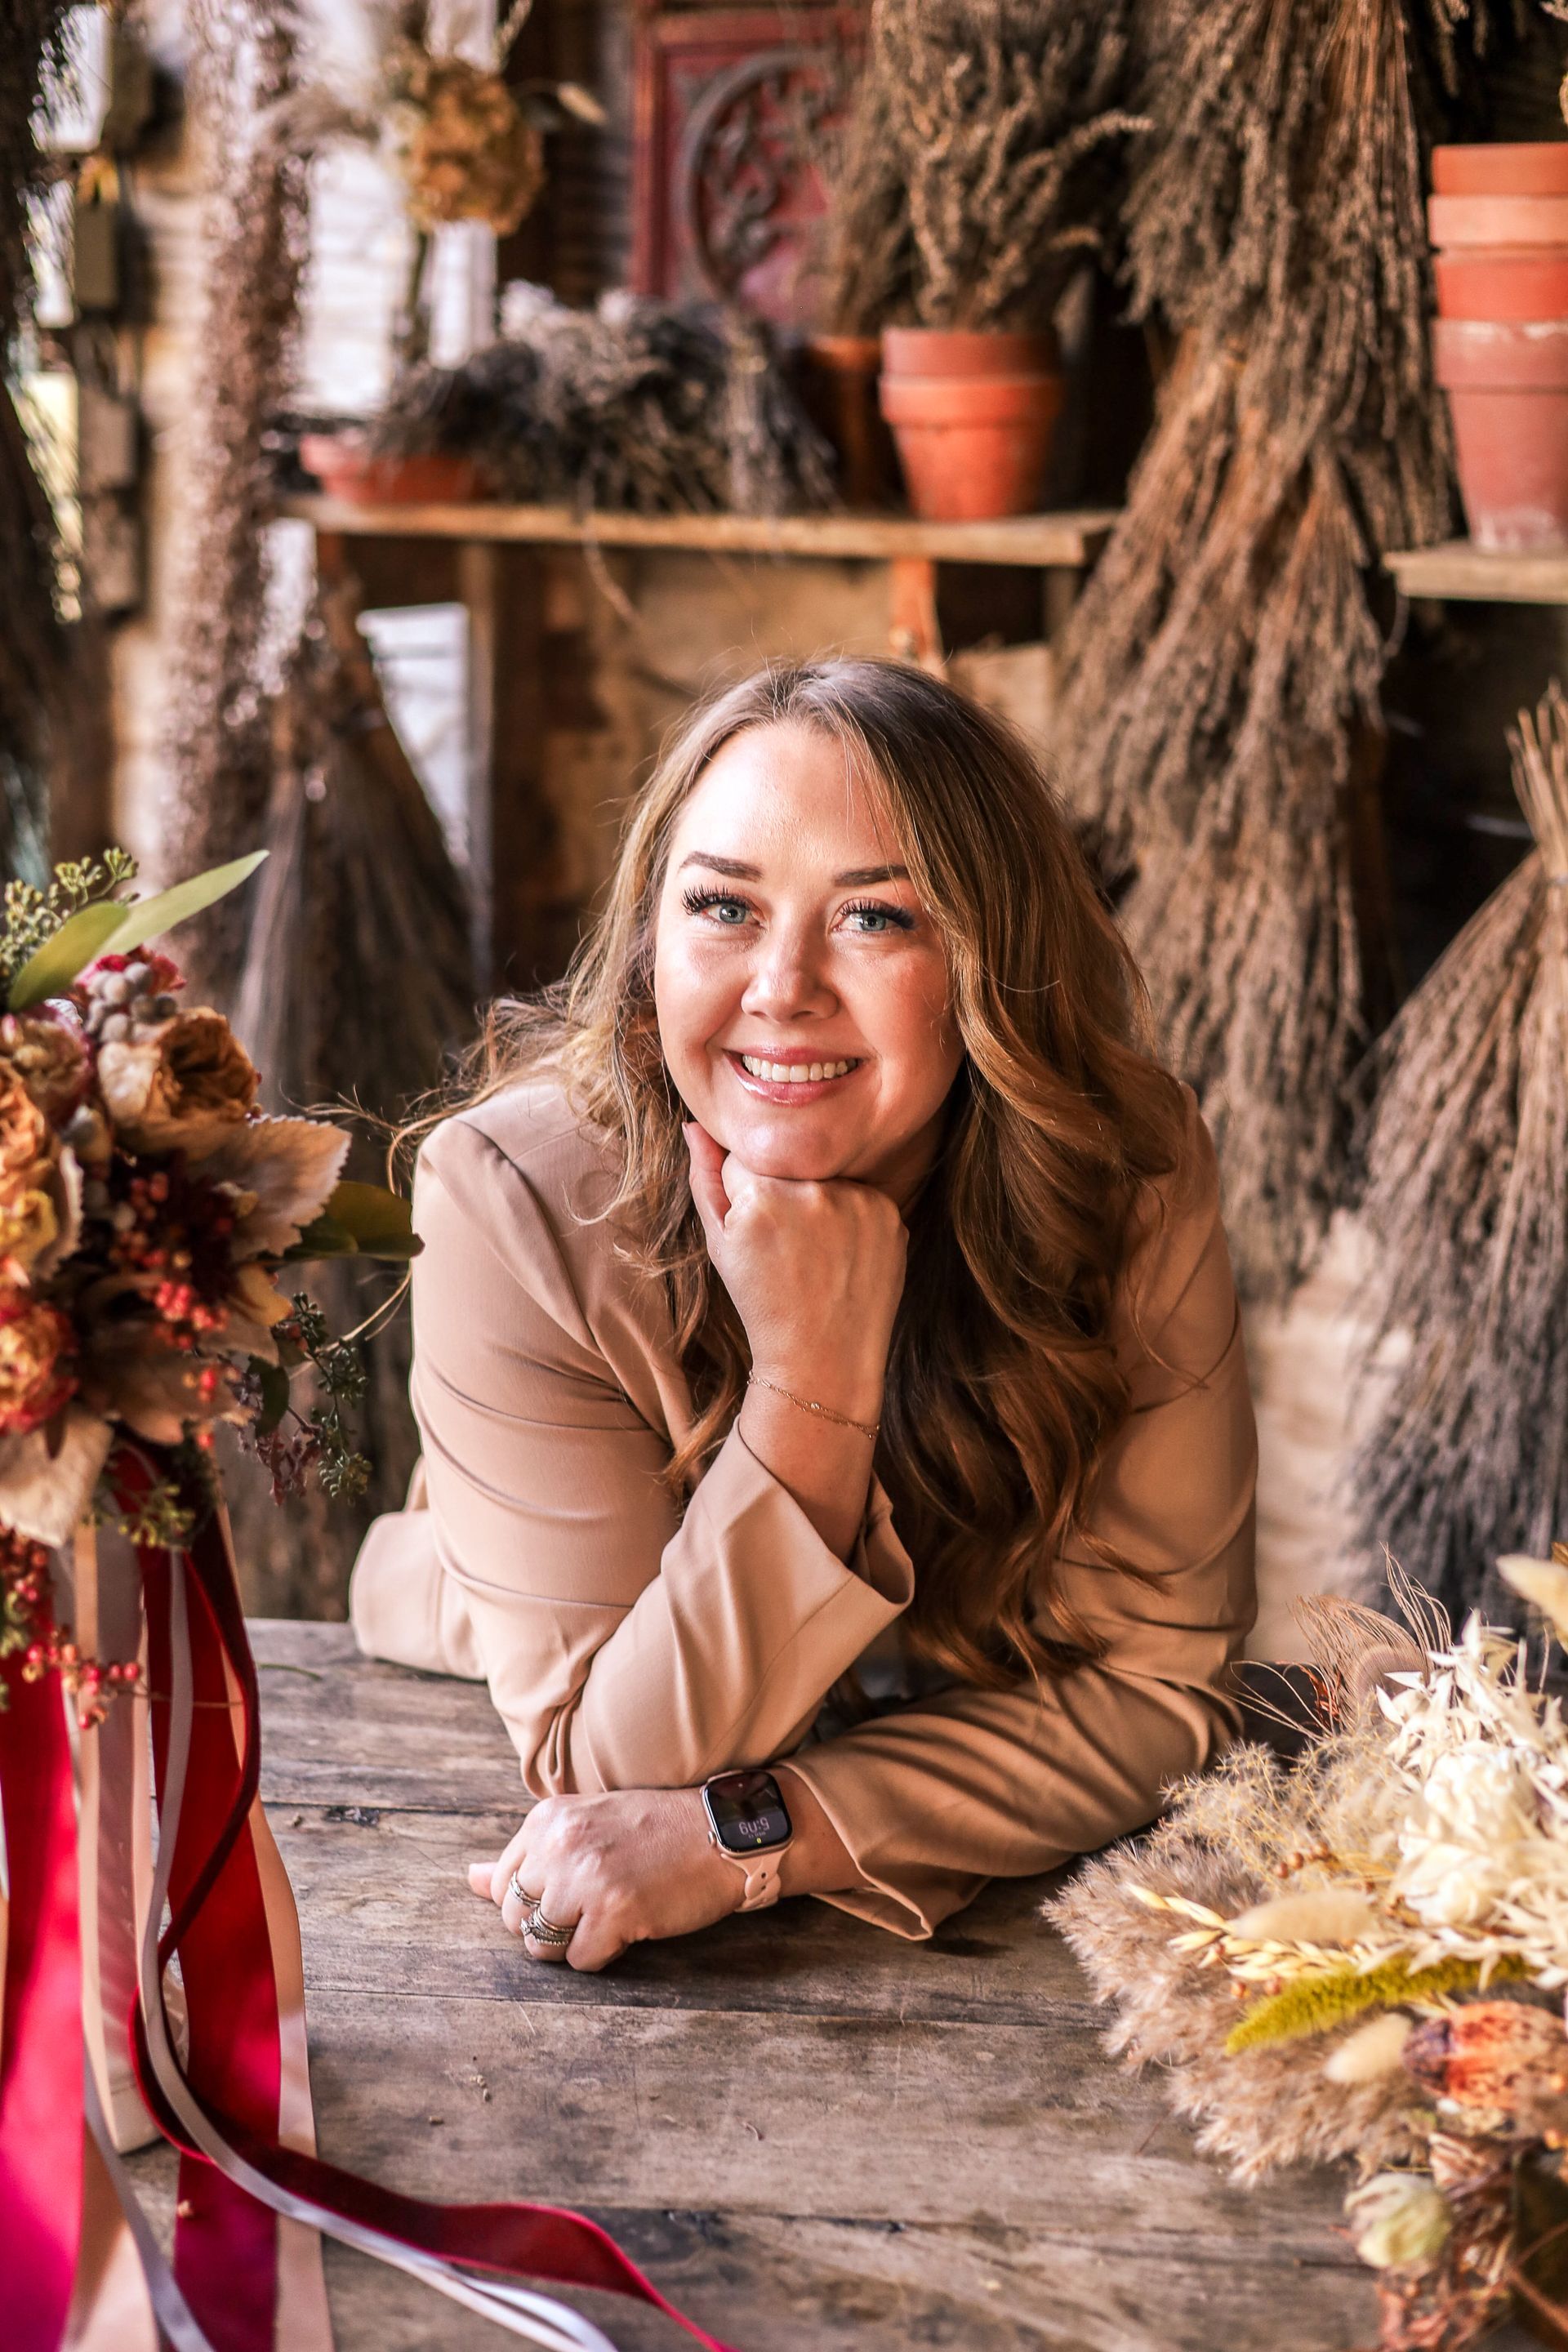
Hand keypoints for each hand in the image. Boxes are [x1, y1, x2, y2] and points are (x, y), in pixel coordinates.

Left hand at [467, 1787, 740, 1971]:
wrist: (722, 1833)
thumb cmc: (655, 1831)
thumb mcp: (584, 1825)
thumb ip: (526, 1855)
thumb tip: (468, 1880)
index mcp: (548, 1819)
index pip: (502, 1885)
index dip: (535, 1900)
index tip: (571, 1890)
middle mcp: (561, 1844)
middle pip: (516, 1918)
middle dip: (549, 1926)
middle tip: (592, 1907)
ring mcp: (587, 1878)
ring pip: (543, 1945)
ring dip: (574, 1942)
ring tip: (609, 1916)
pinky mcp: (616, 1910)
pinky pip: (582, 1961)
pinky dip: (605, 1954)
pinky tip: (631, 1925)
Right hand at [683, 1122, 906, 1422]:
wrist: (822, 1359)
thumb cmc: (762, 1303)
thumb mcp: (719, 1245)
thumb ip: (705, 1180)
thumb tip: (695, 1127)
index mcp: (761, 1192)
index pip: (746, 1156)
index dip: (747, 1193)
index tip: (758, 1232)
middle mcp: (812, 1188)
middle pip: (789, 1162)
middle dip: (783, 1192)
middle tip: (788, 1246)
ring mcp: (857, 1199)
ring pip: (826, 1174)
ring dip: (820, 1200)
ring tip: (816, 1253)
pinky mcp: (889, 1212)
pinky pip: (860, 1193)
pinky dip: (853, 1216)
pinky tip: (843, 1254)